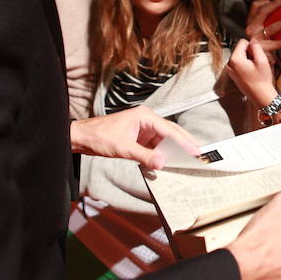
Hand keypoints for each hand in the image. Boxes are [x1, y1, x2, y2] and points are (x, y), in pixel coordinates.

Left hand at [70, 105, 199, 169]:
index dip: (183, 141)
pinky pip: (155, 146)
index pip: (169, 129)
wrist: (81, 137)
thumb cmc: (99, 136)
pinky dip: (161, 154)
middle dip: (184, 143)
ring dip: (173, 150)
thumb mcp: (123, 148)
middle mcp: (146, 120)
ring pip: (164, 139)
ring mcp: (143, 129)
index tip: (194, 150)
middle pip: (170, 132)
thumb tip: (162, 163)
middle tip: (198, 153)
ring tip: (187, 159)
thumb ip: (144, 155)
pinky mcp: (139, 138)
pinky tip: (168, 161)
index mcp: (144, 116)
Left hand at [226, 38, 278, 107]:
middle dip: (250, 52)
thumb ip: (256, 47)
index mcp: (235, 59)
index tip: (257, 54)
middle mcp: (230, 64)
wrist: (261, 96)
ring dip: (249, 59)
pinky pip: (239, 64)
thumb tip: (253, 40)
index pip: (242, 42)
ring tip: (256, 67)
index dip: (252, 46)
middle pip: (240, 49)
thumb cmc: (261, 81)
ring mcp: (230, 70)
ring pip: (240, 56)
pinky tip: (253, 72)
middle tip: (258, 61)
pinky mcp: (233, 75)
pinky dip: (246, 65)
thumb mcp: (262, 60)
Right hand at [245, 0, 280, 51]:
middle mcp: (252, 29)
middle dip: (275, 5)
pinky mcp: (263, 48)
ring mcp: (257, 38)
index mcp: (251, 22)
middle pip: (263, 12)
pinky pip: (277, 43)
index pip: (255, 7)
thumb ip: (268, 20)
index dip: (265, 1)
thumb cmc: (260, 43)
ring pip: (271, 27)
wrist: (254, 60)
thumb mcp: (260, 29)